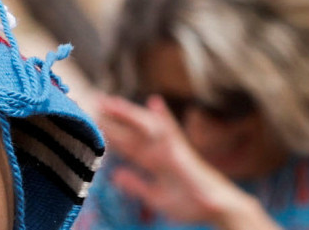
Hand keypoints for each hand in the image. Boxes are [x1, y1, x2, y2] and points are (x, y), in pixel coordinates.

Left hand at [99, 95, 260, 227]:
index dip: (108, 132)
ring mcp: (170, 149)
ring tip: (111, 101)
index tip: (89, 120)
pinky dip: (164, 117)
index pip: (125, 144)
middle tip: (93, 101)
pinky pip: (172, 132)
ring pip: (145, 127)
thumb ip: (137, 186)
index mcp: (151, 160)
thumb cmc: (190, 202)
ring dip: (129, 113)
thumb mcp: (157, 196)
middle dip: (112, 118)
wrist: (218, 207)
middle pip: (130, 131)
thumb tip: (116, 176)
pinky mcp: (182, 153)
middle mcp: (158, 151)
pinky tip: (155, 102)